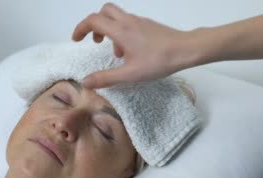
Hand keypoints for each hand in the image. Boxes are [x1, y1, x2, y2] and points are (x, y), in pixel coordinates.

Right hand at [72, 3, 192, 87]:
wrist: (186, 49)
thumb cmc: (158, 61)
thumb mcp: (130, 74)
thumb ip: (106, 78)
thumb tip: (85, 82)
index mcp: (120, 30)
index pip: (93, 21)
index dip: (81, 28)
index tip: (77, 40)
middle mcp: (128, 21)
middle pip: (104, 11)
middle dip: (95, 24)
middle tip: (96, 42)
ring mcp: (140, 21)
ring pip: (118, 17)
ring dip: (111, 30)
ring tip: (117, 54)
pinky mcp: (149, 25)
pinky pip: (130, 23)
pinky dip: (124, 33)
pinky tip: (133, 53)